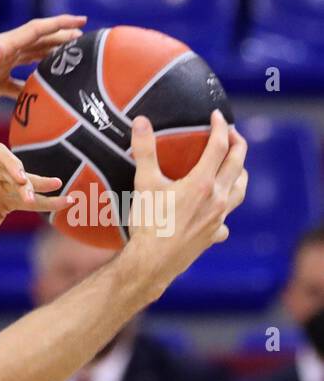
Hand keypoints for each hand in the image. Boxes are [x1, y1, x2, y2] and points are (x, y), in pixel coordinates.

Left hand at [0, 15, 86, 130]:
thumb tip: (6, 47)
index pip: (35, 30)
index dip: (59, 24)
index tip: (81, 22)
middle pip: (36, 43)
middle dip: (60, 39)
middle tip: (84, 41)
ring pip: (29, 61)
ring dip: (49, 59)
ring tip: (70, 61)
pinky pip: (18, 84)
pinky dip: (32, 86)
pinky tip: (44, 93)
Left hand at [0, 143, 71, 263]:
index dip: (9, 163)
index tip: (19, 179)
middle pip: (12, 167)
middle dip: (23, 180)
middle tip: (28, 195)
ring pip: (24, 183)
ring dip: (40, 187)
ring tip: (60, 187)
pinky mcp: (7, 202)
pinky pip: (30, 201)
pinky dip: (47, 202)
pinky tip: (66, 202)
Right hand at [125, 111, 247, 294]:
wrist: (152, 263)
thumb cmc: (148, 224)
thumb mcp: (144, 184)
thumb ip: (145, 151)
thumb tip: (140, 122)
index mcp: (202, 183)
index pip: (219, 147)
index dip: (220, 127)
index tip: (217, 116)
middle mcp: (217, 198)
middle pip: (237, 164)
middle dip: (237, 144)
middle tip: (231, 133)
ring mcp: (218, 217)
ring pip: (240, 190)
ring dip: (240, 173)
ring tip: (234, 166)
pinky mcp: (213, 235)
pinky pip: (226, 220)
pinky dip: (225, 211)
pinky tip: (217, 214)